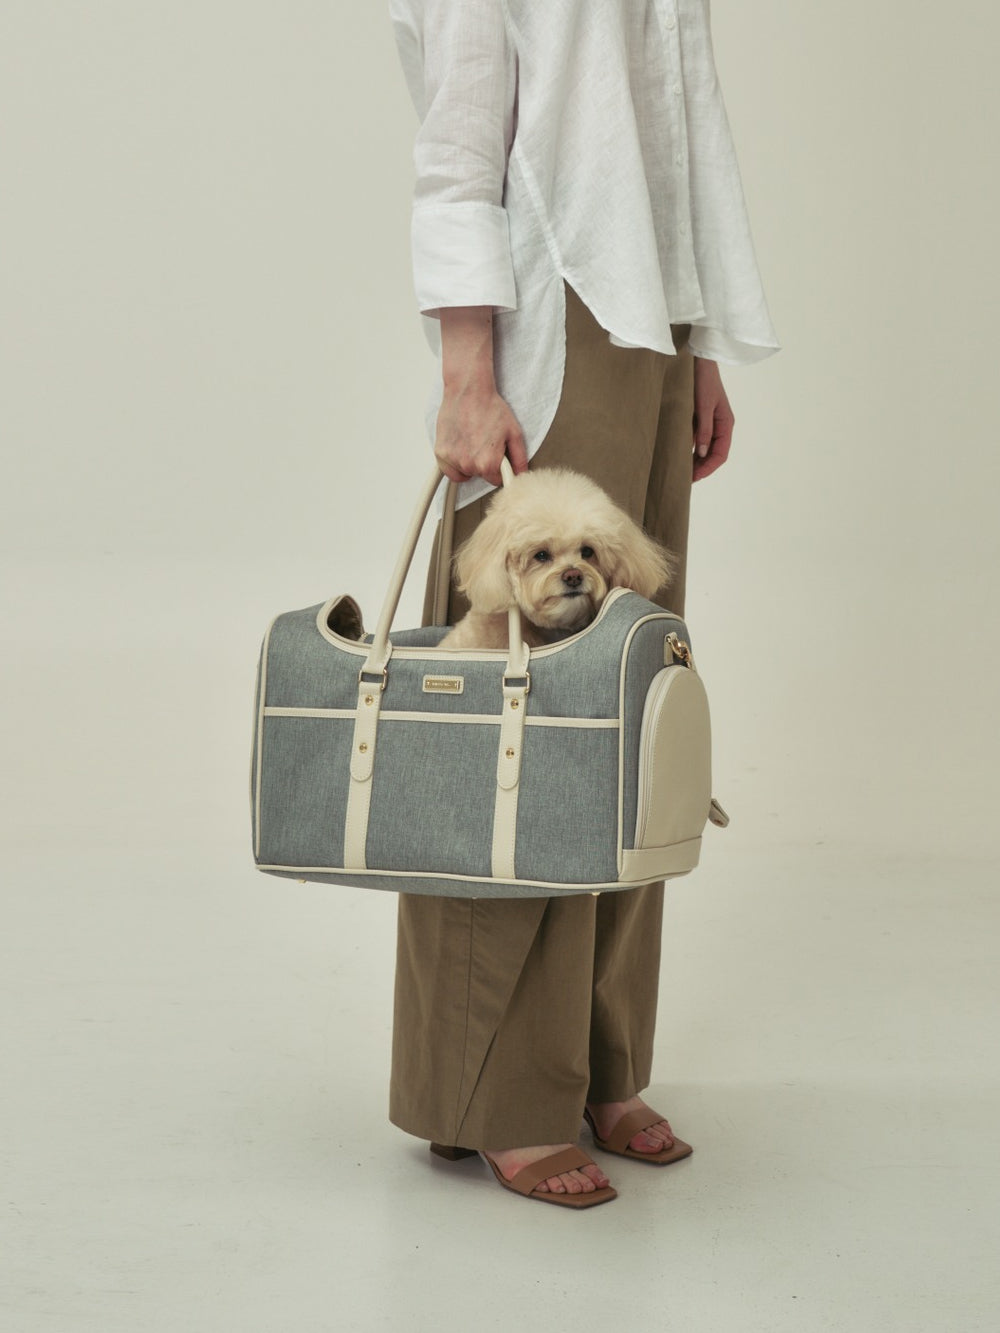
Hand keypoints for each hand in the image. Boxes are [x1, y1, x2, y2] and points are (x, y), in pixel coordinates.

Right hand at [434, 378, 528, 489]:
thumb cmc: (491, 408)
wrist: (469, 390)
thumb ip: (519, 458)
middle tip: (485, 442)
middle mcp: (468, 465)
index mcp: (487, 464)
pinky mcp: (440, 453)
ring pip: (464, 473)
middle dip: (484, 464)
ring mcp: (452, 460)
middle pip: (479, 476)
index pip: (496, 481)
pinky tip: (460, 447)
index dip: (499, 468)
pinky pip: (449, 469)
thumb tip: (521, 474)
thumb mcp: (513, 432)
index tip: (497, 457)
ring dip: (468, 463)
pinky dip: (454, 462)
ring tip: (472, 442)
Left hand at [692, 356, 734, 481]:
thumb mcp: (703, 406)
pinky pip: (697, 439)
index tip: (693, 478)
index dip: (707, 468)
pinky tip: (679, 455)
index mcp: (725, 424)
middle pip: (713, 454)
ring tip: (681, 471)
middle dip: (701, 468)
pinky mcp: (699, 418)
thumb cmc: (703, 379)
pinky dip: (690, 449)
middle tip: (684, 479)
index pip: (720, 454)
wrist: (697, 359)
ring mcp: (710, 422)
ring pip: (705, 449)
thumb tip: (701, 453)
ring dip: (695, 461)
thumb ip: (703, 430)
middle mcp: (719, 425)